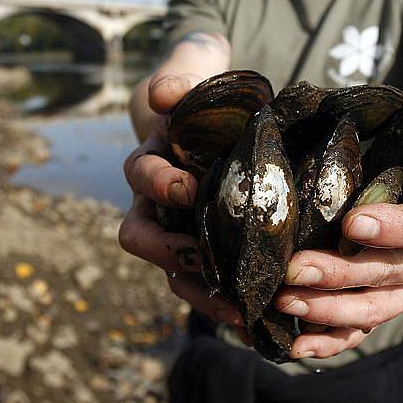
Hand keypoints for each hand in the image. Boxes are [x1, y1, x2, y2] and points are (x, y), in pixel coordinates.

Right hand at [119, 70, 243, 329]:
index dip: (160, 184)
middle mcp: (156, 204)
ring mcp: (179, 232)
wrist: (217, 126)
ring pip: (175, 272)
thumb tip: (164, 93)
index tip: (188, 189)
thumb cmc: (206, 107)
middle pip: (141, 237)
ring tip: (241, 310)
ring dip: (202, 293)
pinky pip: (208, 284)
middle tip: (204, 260)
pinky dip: (229, 302)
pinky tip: (261, 317)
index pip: (142, 176)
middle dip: (168, 251)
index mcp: (152, 163)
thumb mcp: (193, 89)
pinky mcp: (209, 253)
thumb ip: (178, 85)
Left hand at [274, 117, 402, 359]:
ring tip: (286, 300)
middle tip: (297, 267)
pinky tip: (297, 345)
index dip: (396, 230)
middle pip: (390, 275)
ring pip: (371, 310)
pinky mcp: (384, 306)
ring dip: (327, 310)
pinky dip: (329, 341)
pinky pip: (358, 331)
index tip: (352, 223)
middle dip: (341, 274)